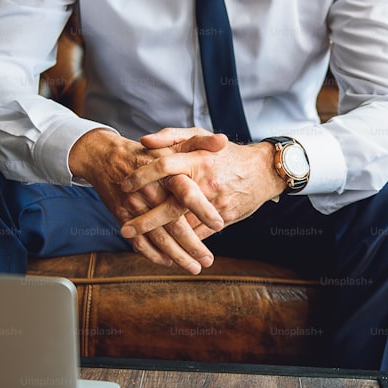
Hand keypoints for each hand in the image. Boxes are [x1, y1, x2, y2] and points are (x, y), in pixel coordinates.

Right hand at [68, 129, 223, 273]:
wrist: (107, 156)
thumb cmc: (149, 151)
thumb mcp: (176, 142)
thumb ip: (201, 142)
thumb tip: (224, 141)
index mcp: (166, 174)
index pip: (187, 194)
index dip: (203, 210)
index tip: (220, 224)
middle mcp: (150, 192)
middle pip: (173, 223)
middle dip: (192, 245)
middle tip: (209, 260)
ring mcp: (135, 206)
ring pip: (158, 237)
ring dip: (177, 256)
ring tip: (195, 267)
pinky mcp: (124, 216)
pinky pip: (139, 241)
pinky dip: (153, 254)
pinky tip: (168, 262)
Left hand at [120, 127, 285, 237]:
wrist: (263, 170)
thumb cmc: (226, 153)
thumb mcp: (200, 136)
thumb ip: (172, 137)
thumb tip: (144, 141)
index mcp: (198, 160)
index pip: (165, 166)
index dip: (142, 176)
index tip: (124, 186)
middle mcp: (206, 183)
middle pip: (171, 206)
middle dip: (146, 221)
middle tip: (124, 229)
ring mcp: (216, 203)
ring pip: (185, 226)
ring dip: (161, 239)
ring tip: (138, 244)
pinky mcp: (224, 218)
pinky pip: (199, 234)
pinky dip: (181, 244)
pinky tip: (163, 251)